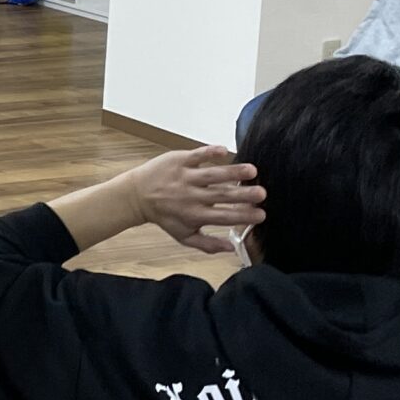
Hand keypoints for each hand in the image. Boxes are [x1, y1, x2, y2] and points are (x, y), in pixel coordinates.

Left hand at [126, 147, 265, 253]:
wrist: (137, 196)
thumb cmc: (165, 217)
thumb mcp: (184, 236)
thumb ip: (208, 244)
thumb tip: (232, 248)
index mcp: (195, 215)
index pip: (224, 217)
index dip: (244, 216)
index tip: (262, 214)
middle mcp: (192, 196)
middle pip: (222, 195)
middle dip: (243, 195)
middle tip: (262, 193)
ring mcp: (185, 177)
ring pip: (212, 175)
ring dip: (232, 172)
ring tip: (252, 171)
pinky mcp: (179, 161)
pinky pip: (196, 155)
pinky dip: (210, 153)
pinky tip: (225, 151)